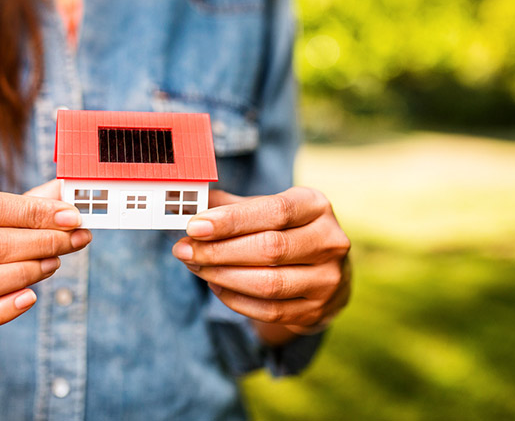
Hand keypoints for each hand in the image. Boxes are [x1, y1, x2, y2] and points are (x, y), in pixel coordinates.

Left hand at [172, 187, 351, 333]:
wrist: (326, 272)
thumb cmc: (288, 232)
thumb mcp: (268, 209)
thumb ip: (231, 206)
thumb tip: (190, 203)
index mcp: (316, 206)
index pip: (275, 211)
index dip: (232, 220)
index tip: (195, 226)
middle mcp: (330, 241)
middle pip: (270, 248)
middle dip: (219, 251)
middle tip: (184, 250)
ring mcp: (327, 279)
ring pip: (269, 284)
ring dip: (223, 276)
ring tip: (195, 267)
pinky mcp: (316, 310)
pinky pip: (269, 310)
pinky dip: (236, 299)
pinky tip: (216, 285)